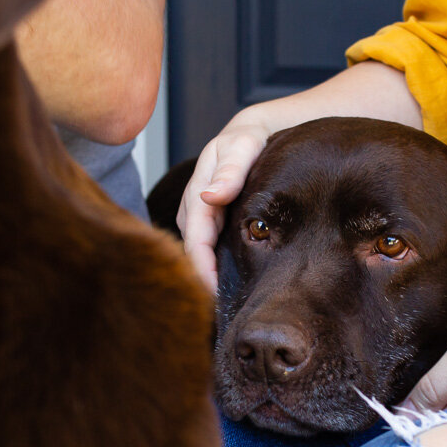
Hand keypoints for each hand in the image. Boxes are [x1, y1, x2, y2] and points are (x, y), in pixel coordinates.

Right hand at [177, 112, 277, 292]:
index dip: (202, 269)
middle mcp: (193, 207)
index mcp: (198, 193)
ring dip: (207, 276)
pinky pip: (207, 248)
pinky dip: (214, 265)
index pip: (196, 239)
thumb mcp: (244, 147)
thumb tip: (210, 197)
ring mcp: (199, 216)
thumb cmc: (250, 140)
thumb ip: (231, 170)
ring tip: (224, 305)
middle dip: (202, 281)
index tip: (214, 294)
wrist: (253, 134)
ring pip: (198, 252)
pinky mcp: (208, 222)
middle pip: (193, 252)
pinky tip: (228, 284)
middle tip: (220, 313)